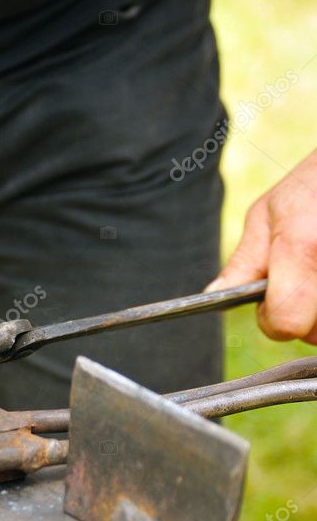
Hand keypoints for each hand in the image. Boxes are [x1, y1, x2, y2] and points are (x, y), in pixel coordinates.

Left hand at [207, 149, 316, 342]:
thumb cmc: (313, 186)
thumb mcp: (270, 213)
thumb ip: (246, 261)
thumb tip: (215, 294)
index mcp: (303, 244)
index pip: (285, 321)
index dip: (272, 318)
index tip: (271, 300)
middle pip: (314, 334)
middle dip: (303, 318)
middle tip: (304, 282)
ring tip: (314, 274)